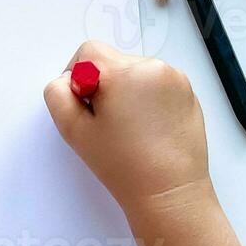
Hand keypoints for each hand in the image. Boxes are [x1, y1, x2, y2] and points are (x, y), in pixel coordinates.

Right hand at [44, 41, 212, 217]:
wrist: (169, 192)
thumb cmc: (122, 165)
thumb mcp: (73, 130)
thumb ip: (57, 94)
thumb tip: (68, 80)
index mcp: (124, 72)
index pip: (88, 53)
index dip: (78, 78)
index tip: (86, 109)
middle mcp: (153, 67)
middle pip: (113, 62)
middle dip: (104, 86)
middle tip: (107, 124)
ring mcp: (175, 79)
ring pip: (135, 72)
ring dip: (126, 91)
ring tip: (130, 128)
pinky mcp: (188, 93)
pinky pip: (156, 83)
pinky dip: (147, 98)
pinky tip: (148, 128)